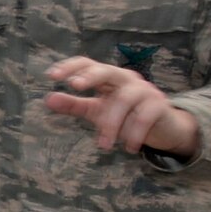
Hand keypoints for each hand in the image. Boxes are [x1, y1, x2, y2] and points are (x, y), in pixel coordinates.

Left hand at [43, 56, 197, 156]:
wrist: (162, 127)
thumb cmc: (124, 116)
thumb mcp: (95, 110)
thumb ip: (73, 105)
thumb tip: (48, 99)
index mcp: (108, 77)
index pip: (87, 63)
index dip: (70, 66)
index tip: (51, 75)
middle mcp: (126, 79)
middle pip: (107, 71)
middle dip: (90, 77)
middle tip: (74, 86)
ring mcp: (144, 90)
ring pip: (124, 100)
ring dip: (111, 124)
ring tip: (103, 145)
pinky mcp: (159, 105)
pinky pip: (145, 116)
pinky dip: (135, 133)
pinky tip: (129, 148)